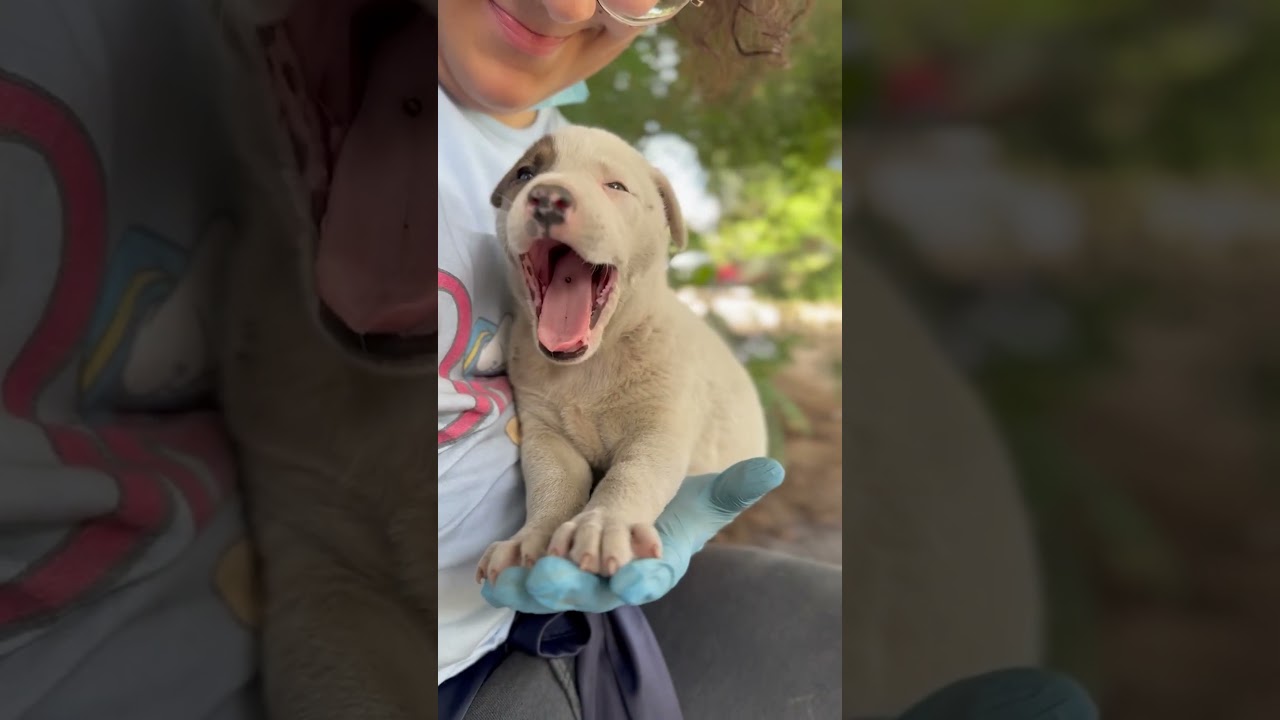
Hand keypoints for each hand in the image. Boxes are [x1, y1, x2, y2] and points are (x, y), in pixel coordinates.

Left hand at [481, 457, 783, 613]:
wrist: (645, 523)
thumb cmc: (682, 508)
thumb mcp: (709, 496)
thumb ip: (737, 486)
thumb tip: (773, 470)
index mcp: (655, 568)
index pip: (649, 579)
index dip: (639, 578)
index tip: (630, 577)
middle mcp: (616, 583)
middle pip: (592, 591)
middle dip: (572, 586)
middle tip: (553, 578)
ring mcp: (580, 580)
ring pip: (554, 589)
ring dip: (534, 587)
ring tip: (518, 578)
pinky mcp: (550, 569)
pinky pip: (526, 577)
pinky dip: (509, 575)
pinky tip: (492, 572)